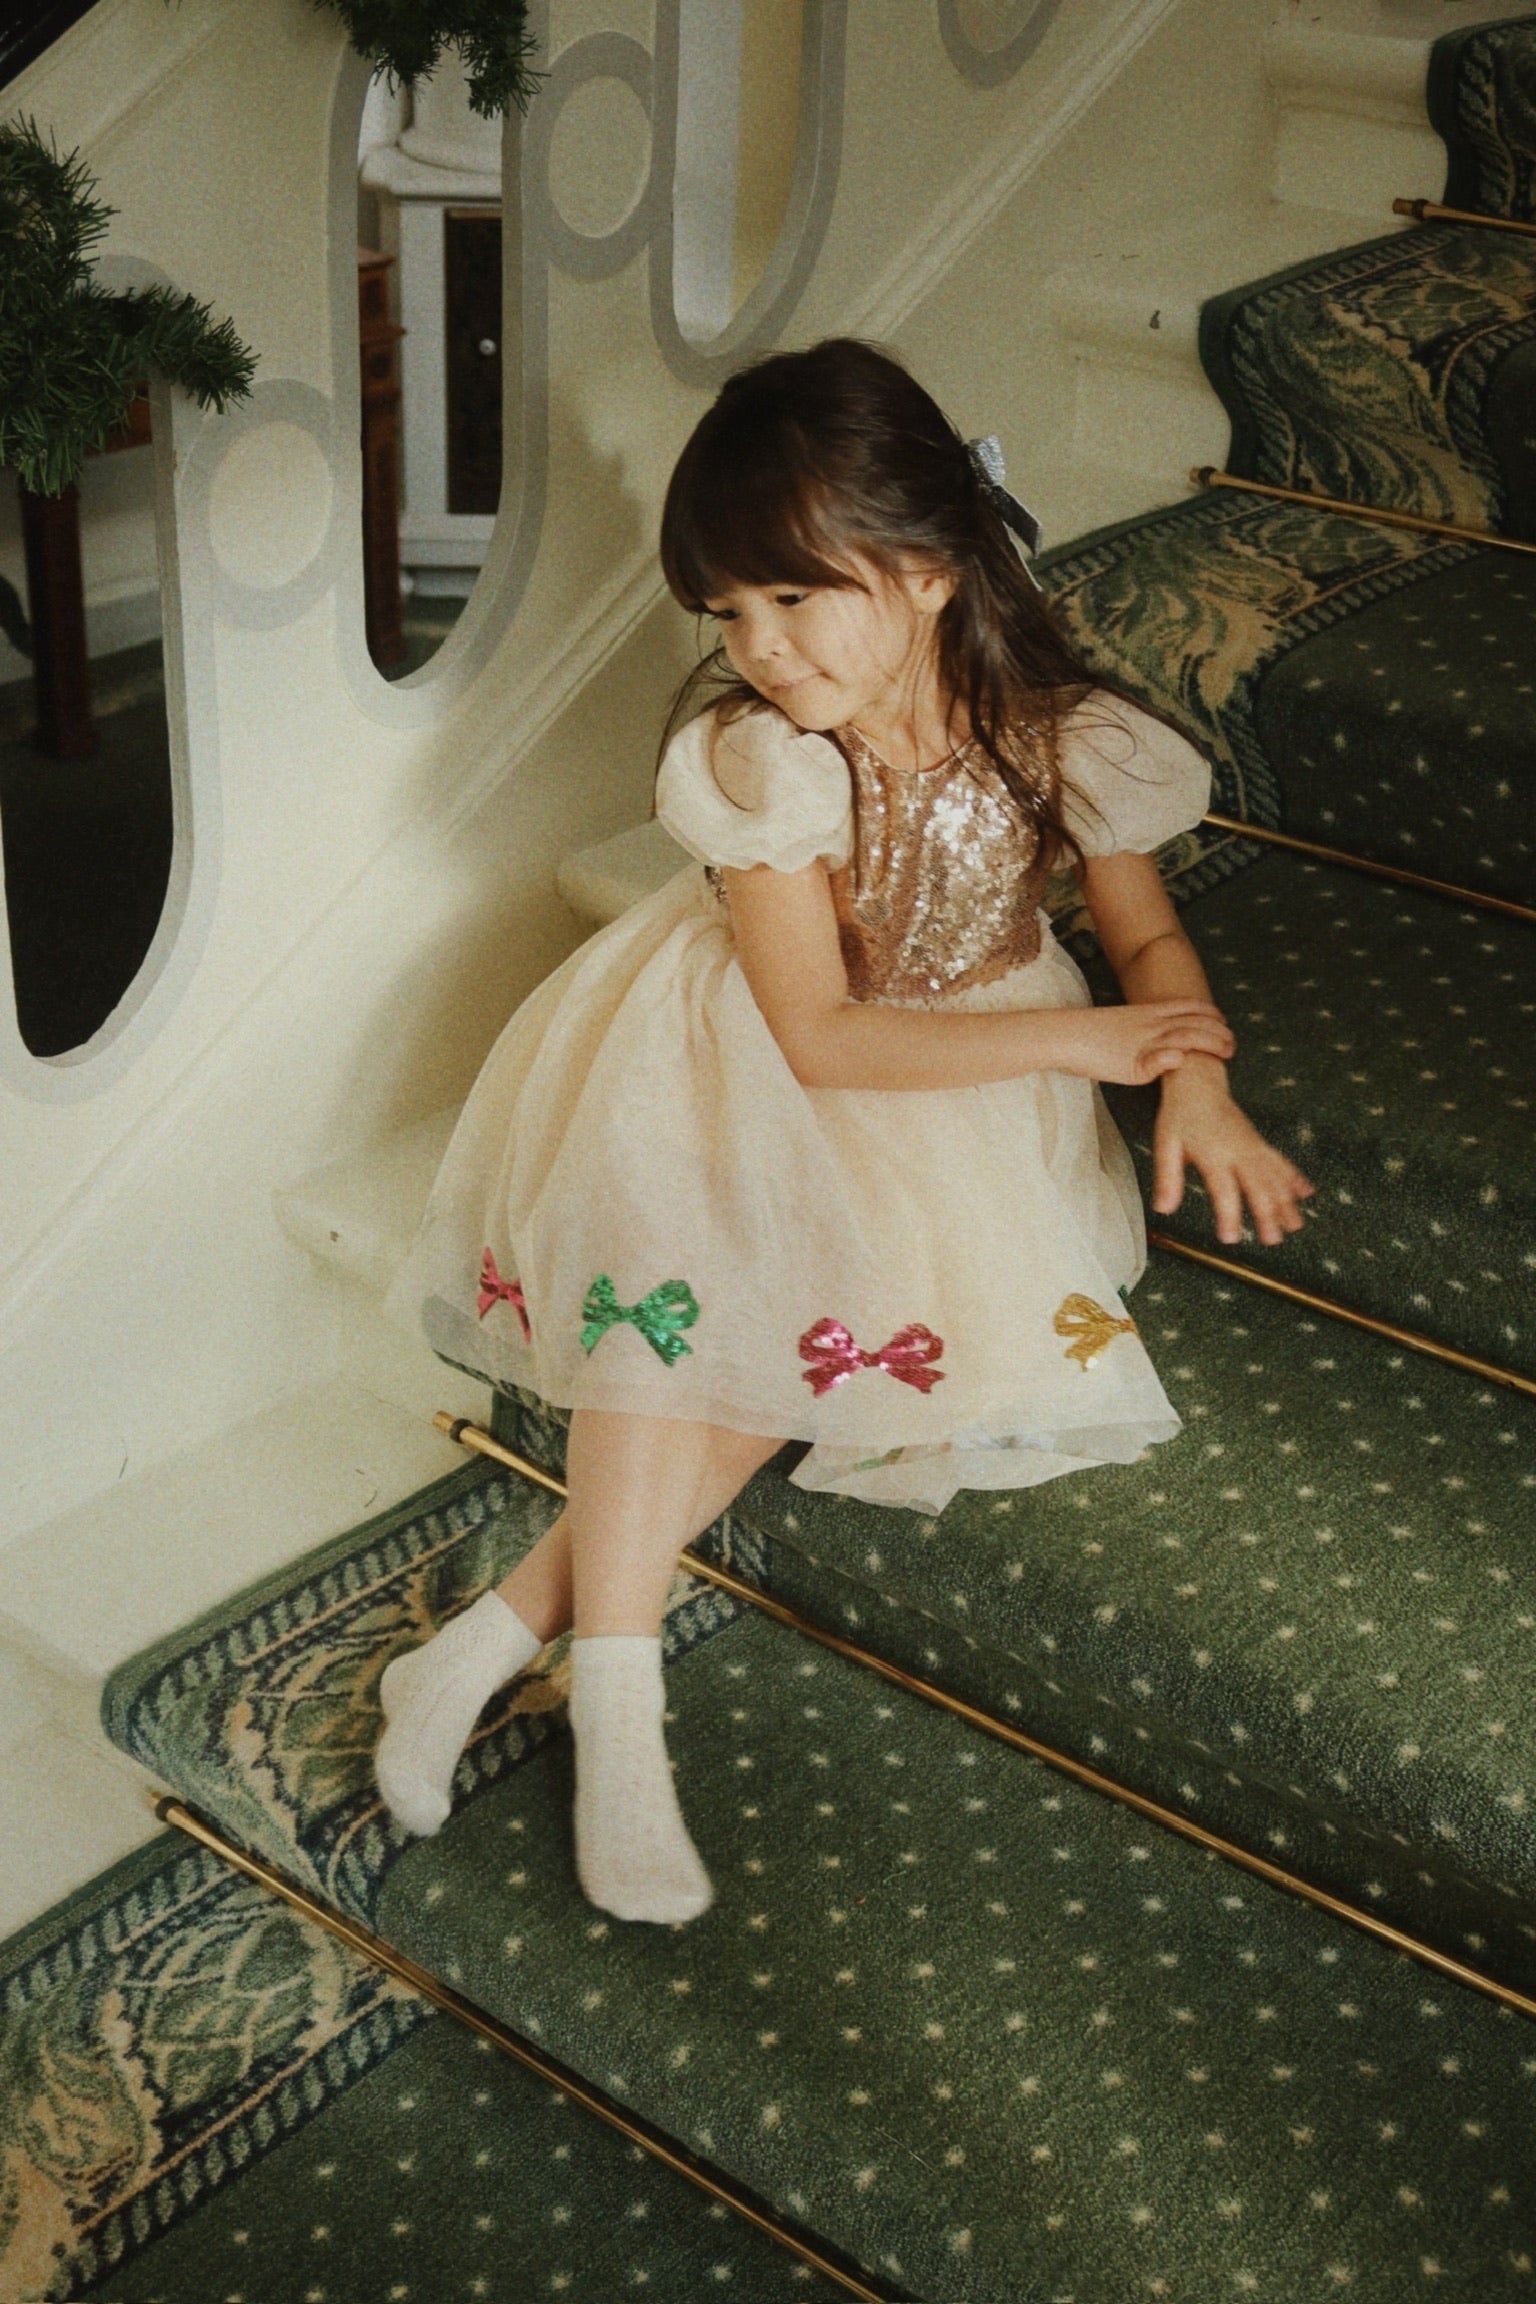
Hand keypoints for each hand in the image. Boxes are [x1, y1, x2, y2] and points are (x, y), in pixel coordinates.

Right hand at [1053, 1000, 1235, 1087]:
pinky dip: (1174, 1060)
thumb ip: (1141, 1030)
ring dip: (1210, 1044)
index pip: (1188, 1007)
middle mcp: (1150, 1025)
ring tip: (1226, 1052)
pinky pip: (1158, 1060)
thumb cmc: (1087, 1034)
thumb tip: (1154, 1039)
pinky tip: (1185, 1061)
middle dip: (1219, 1032)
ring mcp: (1143, 1044)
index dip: (1210, 1012)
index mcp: (1147, 1013)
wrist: (1062, 1035)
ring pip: (1185, 1037)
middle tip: (1234, 1043)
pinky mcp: (1133, 1067)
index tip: (1224, 1019)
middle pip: (1195, 1022)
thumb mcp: (1121, 1025)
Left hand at [1153, 1059, 1313, 1245]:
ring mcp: (1253, 1146)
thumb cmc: (1179, 1116)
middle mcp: (1239, 1151)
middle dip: (1267, 1215)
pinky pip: (1280, 1161)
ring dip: (1286, 1202)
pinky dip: (1294, 1178)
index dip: (1229, 1216)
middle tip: (1272, 1241)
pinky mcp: (1259, 1143)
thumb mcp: (1166, 1145)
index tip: (1230, 1239)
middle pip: (1258, 1186)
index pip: (1224, 1190)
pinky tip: (1306, 1193)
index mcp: (1213, 1154)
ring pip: (1275, 1177)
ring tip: (1295, 1226)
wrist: (1198, 1083)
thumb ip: (1167, 1178)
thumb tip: (1163, 1209)